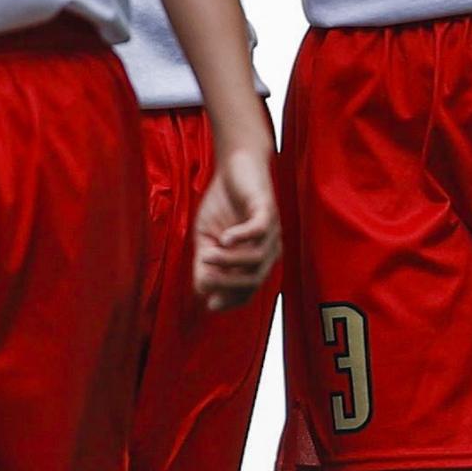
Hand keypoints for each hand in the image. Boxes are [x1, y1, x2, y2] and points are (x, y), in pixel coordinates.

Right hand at [191, 142, 277, 309]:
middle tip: (204, 279)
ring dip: (229, 260)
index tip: (210, 304)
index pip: (249, 289)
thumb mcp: (206, 236)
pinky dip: (241, 237)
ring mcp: (271, 230)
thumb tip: (201, 292)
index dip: (231, 299)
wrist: (235, 166)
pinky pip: (257, 230)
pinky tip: (223, 238)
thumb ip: (205, 263)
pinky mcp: (267, 209)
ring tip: (206, 254)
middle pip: (254, 279)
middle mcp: (268, 248)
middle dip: (229, 284)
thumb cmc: (223, 202)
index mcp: (256, 258)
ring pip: (255, 258)